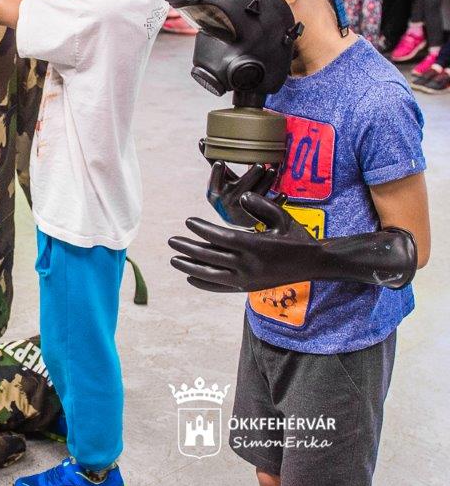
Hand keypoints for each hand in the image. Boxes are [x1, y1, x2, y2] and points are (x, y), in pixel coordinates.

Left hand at [168, 193, 317, 291]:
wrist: (314, 264)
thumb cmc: (296, 236)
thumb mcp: (282, 217)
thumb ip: (262, 206)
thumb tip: (242, 197)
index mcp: (257, 246)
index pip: (222, 238)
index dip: (202, 229)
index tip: (188, 221)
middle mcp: (250, 265)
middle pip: (211, 257)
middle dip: (189, 248)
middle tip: (171, 240)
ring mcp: (247, 280)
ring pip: (212, 275)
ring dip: (190, 267)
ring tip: (173, 259)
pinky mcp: (247, 289)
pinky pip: (220, 287)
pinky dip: (204, 283)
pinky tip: (189, 277)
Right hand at [205, 158, 279, 227]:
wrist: (233, 219)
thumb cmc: (224, 192)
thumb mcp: (216, 180)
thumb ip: (212, 162)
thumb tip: (202, 140)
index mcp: (216, 190)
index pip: (215, 180)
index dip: (217, 172)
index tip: (220, 162)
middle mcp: (229, 199)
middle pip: (242, 185)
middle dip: (252, 175)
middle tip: (261, 164)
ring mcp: (244, 207)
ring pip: (258, 193)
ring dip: (267, 181)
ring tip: (273, 170)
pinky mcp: (257, 214)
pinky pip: (269, 206)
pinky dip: (276, 200)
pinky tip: (281, 194)